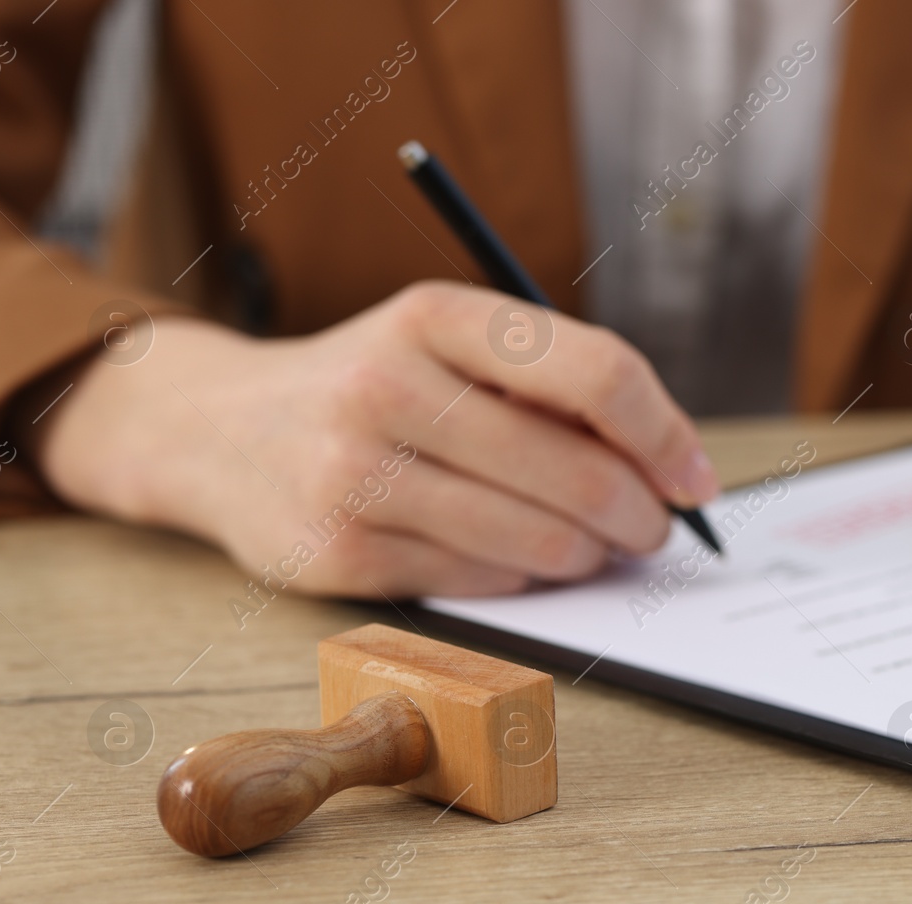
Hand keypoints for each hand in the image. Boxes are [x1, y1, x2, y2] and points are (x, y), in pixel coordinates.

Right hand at [27, 282, 718, 596]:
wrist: (217, 433)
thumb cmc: (371, 388)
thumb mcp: (445, 347)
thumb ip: (547, 387)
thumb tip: (669, 464)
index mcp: (435, 315)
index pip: (596, 372)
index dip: (666, 434)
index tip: (694, 477)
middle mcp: (390, 385)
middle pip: (577, 470)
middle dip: (639, 514)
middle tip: (650, 529)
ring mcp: (355, 474)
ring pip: (537, 539)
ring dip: (585, 554)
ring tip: (584, 544)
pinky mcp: (338, 554)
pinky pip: (482, 580)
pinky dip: (518, 576)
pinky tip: (508, 554)